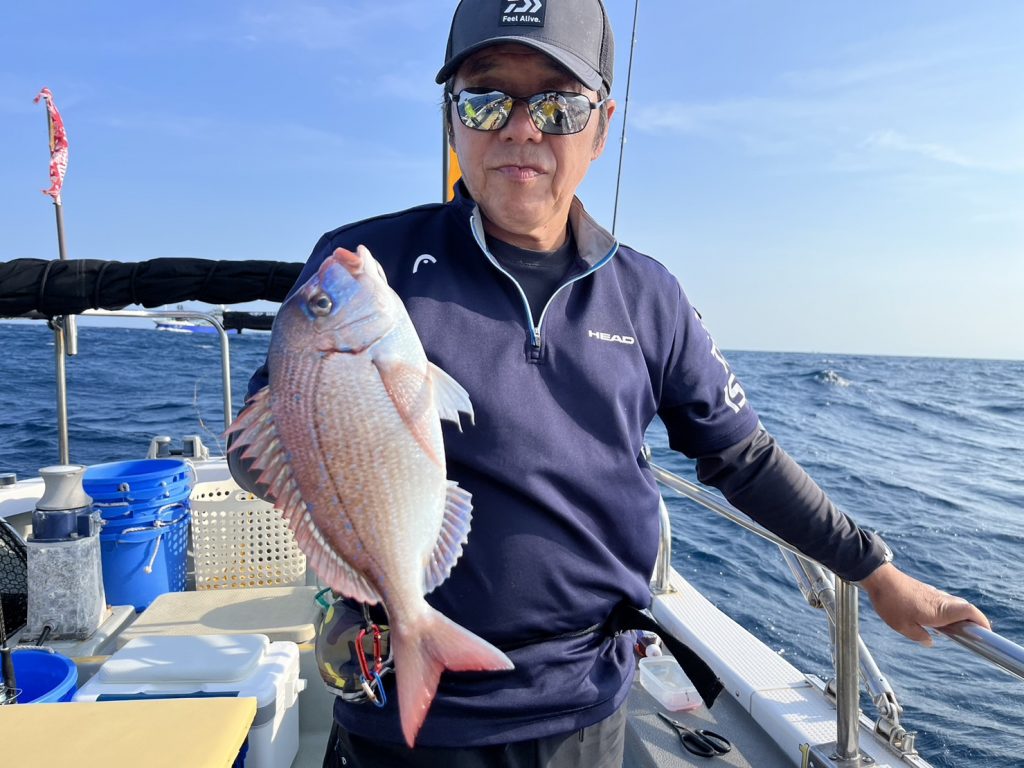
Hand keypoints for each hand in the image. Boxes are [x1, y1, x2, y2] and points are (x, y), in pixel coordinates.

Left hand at [859, 563, 990, 645]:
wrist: (879, 578)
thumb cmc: (891, 603)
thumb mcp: (903, 627)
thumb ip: (920, 637)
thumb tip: (930, 642)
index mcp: (940, 610)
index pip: (970, 612)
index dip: (982, 622)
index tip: (986, 634)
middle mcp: (940, 600)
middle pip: (965, 608)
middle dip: (971, 621)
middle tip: (969, 635)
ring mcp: (932, 593)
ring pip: (953, 604)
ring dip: (957, 616)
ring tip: (951, 631)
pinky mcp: (924, 590)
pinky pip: (941, 601)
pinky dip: (945, 610)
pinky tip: (933, 620)